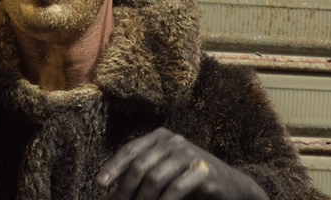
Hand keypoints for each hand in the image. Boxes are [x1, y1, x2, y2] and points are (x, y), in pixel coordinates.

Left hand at [96, 128, 267, 199]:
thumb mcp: (161, 177)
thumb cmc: (189, 181)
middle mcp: (173, 141)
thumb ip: (136, 183)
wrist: (231, 186)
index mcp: (159, 137)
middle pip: (140, 165)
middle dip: (127, 189)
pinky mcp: (203, 171)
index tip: (99, 183)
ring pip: (155, 178)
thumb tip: (106, 197)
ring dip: (144, 199)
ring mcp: (189, 154)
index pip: (130, 150)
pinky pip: (176, 188)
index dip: (113, 167)